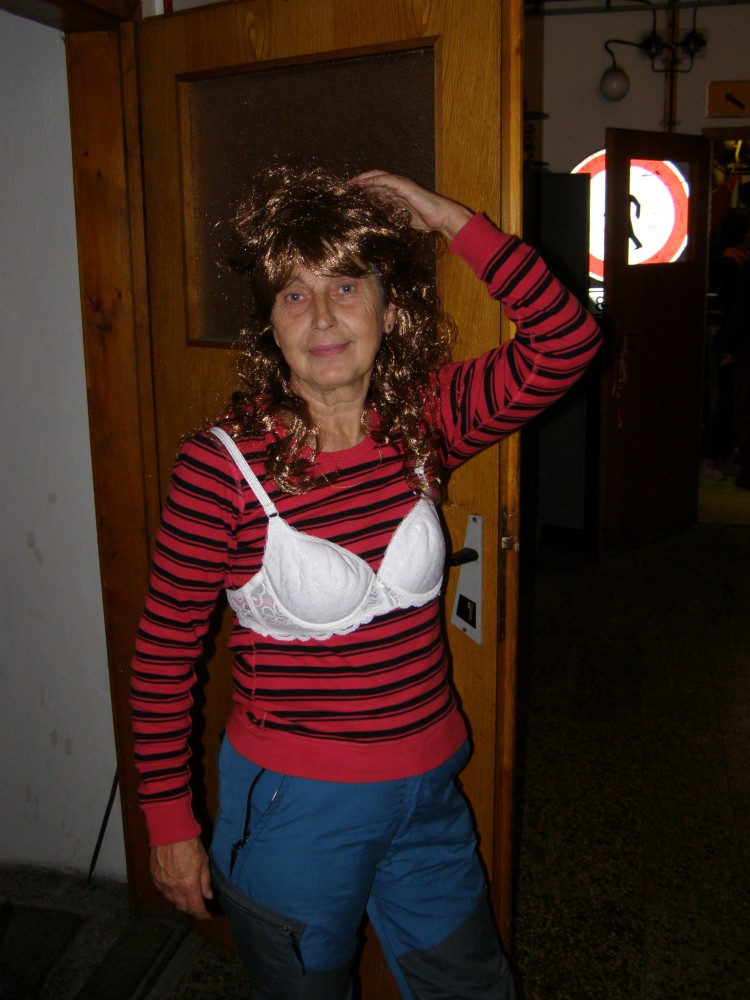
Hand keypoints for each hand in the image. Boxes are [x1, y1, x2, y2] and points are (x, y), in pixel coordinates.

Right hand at [151, 838, 212, 919]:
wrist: (170, 832)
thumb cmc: (190, 844)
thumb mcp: (203, 861)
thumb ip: (205, 881)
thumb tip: (207, 896)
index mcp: (188, 885)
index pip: (195, 907)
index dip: (202, 914)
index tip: (206, 915)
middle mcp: (174, 888)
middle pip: (182, 907)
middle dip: (191, 909)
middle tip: (197, 907)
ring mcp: (162, 883)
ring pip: (171, 900)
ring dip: (180, 901)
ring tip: (186, 897)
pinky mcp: (154, 876)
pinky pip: (162, 890)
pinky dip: (169, 892)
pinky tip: (174, 888)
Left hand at [354, 170, 472, 240]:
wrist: (441, 217)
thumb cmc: (425, 220)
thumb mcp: (402, 219)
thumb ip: (391, 217)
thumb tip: (377, 225)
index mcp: (396, 193)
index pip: (376, 187)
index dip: (363, 189)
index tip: (350, 195)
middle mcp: (397, 186)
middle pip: (374, 179)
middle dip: (359, 182)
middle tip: (345, 188)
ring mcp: (401, 184)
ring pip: (378, 176)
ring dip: (363, 179)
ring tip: (350, 184)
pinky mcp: (405, 186)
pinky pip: (387, 180)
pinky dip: (374, 181)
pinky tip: (364, 184)